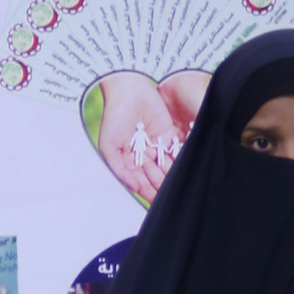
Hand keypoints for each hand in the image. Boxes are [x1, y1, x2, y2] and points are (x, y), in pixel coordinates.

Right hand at [89, 70, 182, 205]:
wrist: (128, 90)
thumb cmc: (113, 116)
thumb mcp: (108, 146)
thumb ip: (119, 169)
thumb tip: (133, 188)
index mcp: (127, 159)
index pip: (140, 180)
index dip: (148, 192)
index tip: (157, 203)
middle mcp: (142, 154)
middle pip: (154, 176)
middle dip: (162, 187)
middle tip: (172, 198)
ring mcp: (155, 144)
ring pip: (166, 166)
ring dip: (171, 177)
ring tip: (180, 189)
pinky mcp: (167, 133)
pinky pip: (174, 151)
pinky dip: (179, 161)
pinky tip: (185, 172)